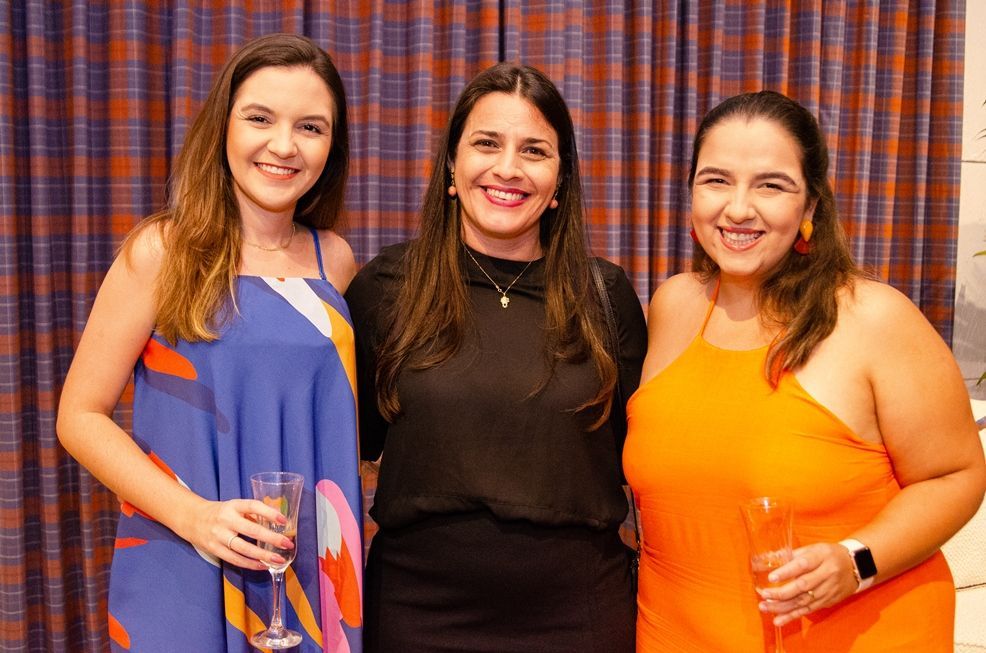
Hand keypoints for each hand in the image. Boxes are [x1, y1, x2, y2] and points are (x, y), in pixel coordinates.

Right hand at [178, 498, 293, 569]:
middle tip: (287, 544)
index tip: (284, 521)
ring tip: (279, 560)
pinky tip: (263, 565)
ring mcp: (219, 536)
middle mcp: (226, 520)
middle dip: (271, 538)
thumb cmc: (221, 513)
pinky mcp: (214, 549)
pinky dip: (250, 564)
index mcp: (233, 506)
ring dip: (263, 556)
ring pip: (243, 548)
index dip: (269, 513)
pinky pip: (235, 559)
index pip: (253, 506)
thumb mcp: (235, 507)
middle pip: (251, 530)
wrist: (192, 519)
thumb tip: (277, 523)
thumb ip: (253, 514)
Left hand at [756, 542, 859, 626]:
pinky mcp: (828, 602)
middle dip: (781, 593)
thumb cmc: (829, 554)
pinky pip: (808, 610)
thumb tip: (769, 558)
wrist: (855, 565)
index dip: (786, 572)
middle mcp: (826, 574)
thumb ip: (793, 554)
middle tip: (764, 595)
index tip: (771, 578)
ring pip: (804, 601)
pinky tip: (779, 620)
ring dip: (782, 607)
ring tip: (764, 607)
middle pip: (803, 586)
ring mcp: (828, 590)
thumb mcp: (814, 548)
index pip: (802, 565)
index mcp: (822, 557)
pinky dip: (792, 616)